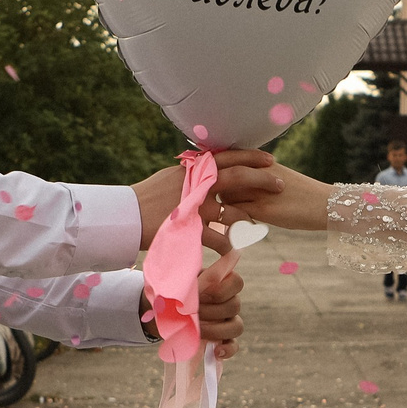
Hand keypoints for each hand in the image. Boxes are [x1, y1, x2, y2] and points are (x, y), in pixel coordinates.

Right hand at [134, 149, 279, 251]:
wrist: (126, 216)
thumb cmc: (147, 197)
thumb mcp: (171, 177)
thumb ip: (192, 173)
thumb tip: (207, 165)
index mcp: (193, 169)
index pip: (228, 157)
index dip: (251, 157)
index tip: (270, 160)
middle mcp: (197, 184)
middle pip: (239, 178)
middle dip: (264, 181)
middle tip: (280, 186)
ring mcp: (196, 207)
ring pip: (234, 212)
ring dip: (249, 220)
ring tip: (256, 227)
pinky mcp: (193, 229)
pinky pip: (219, 239)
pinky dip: (229, 245)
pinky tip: (234, 250)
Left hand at [143, 252, 248, 357]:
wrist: (165, 312)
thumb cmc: (174, 294)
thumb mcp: (178, 285)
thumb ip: (188, 284)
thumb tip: (194, 292)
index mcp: (221, 284)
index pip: (236, 282)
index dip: (221, 289)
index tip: (201, 294)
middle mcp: (229, 302)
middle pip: (235, 306)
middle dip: (210, 311)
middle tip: (190, 314)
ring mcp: (229, 322)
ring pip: (237, 326)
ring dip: (216, 330)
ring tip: (197, 331)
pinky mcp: (224, 340)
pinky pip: (234, 345)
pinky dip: (227, 349)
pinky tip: (216, 352)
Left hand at [218, 164, 331, 232]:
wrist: (324, 203)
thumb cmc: (299, 193)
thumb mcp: (275, 177)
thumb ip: (252, 179)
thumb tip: (227, 192)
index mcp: (259, 162)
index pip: (224, 163)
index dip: (214, 176)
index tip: (214, 189)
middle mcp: (256, 172)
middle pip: (221, 180)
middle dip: (215, 194)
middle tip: (217, 208)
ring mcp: (258, 190)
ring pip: (225, 198)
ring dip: (223, 210)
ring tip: (230, 220)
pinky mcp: (263, 209)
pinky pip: (236, 215)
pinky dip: (233, 223)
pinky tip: (240, 229)